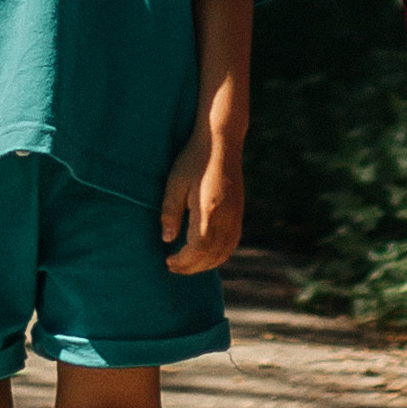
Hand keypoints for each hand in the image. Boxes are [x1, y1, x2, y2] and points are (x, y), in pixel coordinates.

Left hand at [161, 123, 243, 274]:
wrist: (221, 140)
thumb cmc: (194, 159)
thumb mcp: (175, 183)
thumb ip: (170, 213)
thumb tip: (167, 240)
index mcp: (209, 212)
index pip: (198, 250)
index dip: (183, 261)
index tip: (168, 261)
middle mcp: (227, 218)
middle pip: (212, 256)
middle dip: (192, 266)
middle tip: (173, 266)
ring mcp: (236, 216)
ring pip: (224, 252)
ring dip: (206, 263)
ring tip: (187, 263)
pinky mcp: (239, 212)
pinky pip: (232, 242)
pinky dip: (219, 254)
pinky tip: (206, 252)